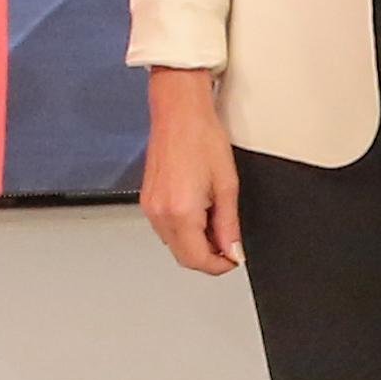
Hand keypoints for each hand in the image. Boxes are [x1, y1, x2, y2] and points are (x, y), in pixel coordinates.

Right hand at [137, 66, 241, 274]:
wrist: (179, 114)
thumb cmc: (202, 138)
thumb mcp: (227, 185)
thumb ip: (229, 225)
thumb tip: (233, 250)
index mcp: (181, 212)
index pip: (197, 259)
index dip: (219, 265)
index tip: (233, 260)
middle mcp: (160, 214)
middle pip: (183, 256)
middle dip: (207, 257)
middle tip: (228, 245)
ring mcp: (150, 208)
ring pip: (173, 244)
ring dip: (195, 244)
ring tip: (215, 222)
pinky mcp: (147, 200)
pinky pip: (166, 229)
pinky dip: (184, 230)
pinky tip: (199, 214)